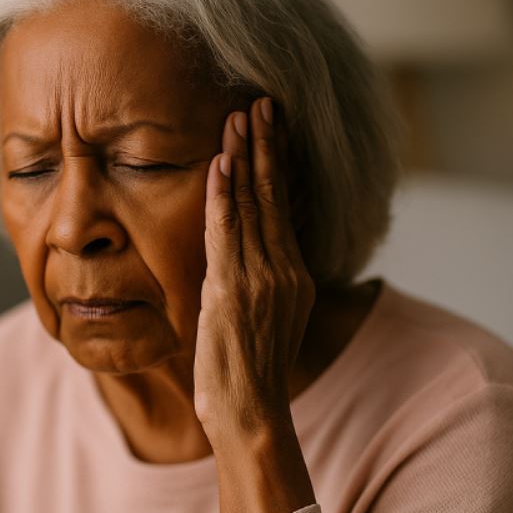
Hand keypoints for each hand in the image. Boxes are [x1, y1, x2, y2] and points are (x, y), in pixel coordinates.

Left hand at [193, 97, 314, 448]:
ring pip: (253, 205)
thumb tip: (248, 261)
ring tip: (240, 115)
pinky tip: (218, 162)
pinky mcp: (233, 290)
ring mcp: (261, 279)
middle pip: (275, 195)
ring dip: (244, 157)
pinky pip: (226, 232)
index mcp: (294, 276)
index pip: (285, 207)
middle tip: (261, 101)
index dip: (277, 164)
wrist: (250, 411)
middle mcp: (284, 271)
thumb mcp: (263, 322)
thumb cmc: (248, 376)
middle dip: (267, 145)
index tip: (272, 128)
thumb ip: (260, 285)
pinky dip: (222, 194)